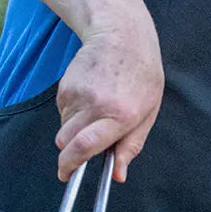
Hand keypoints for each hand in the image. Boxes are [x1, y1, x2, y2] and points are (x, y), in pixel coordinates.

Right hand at [54, 6, 163, 183]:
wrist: (121, 36)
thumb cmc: (141, 75)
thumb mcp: (148, 112)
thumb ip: (131, 145)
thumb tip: (117, 175)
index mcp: (120, 115)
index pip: (86, 146)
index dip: (71, 165)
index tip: (65, 176)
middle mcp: (96, 105)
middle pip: (66, 143)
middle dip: (72, 151)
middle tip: (86, 144)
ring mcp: (77, 94)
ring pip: (63, 129)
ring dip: (75, 130)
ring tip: (97, 110)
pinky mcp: (65, 87)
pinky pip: (62, 113)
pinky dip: (73, 113)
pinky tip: (90, 97)